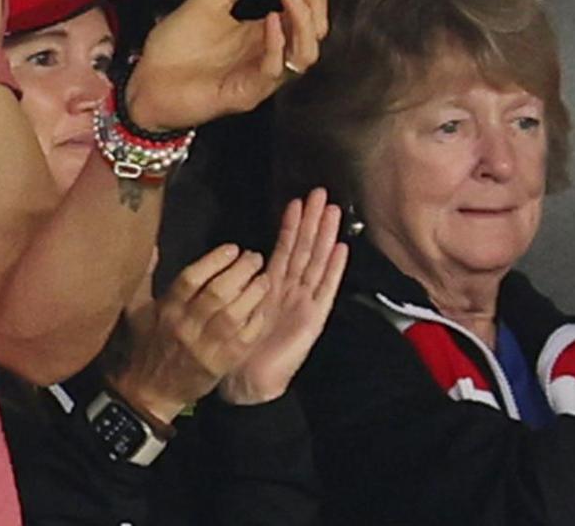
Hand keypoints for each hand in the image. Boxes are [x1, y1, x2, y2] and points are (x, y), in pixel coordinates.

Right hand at [110, 244, 273, 422]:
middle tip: (254, 257)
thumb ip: (145, 276)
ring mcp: (205, 347)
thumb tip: (151, 245)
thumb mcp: (136, 310)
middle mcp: (186, 326)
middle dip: (240, 272)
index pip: (191, 279)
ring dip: (252, 294)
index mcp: (167, 310)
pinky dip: (255, 322)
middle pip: (216, 294)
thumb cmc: (145, 347)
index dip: (214, 261)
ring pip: (233, 316)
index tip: (233, 248)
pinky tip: (263, 308)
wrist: (150, 393)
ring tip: (264, 278)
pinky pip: (243, 340)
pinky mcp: (220, 364)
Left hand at [124, 0, 327, 132]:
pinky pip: (272, 71)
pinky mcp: (245, 94)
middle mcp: (269, 55)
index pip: (306, 10)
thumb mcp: (210, 0)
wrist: (146, 81)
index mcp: (266, 33)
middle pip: (313, 31)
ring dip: (302, 22)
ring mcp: (260, 77)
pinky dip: (276, 45)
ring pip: (303, 55)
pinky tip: (271, 20)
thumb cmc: (177, 46)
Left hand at [220, 189, 348, 405]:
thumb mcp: (233, 304)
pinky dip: (333, 269)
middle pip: (305, 248)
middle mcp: (290, 289)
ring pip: (316, 262)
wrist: (249, 381)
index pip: (284, 248)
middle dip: (313, 221)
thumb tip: (239, 253)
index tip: (296, 200)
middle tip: (321, 193)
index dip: (291, 224)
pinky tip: (341, 248)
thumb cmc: (237, 344)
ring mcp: (305, 301)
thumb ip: (240, 280)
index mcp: (272, 285)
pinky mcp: (314, 318)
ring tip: (333, 211)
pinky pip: (325, 289)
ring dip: (325, 236)